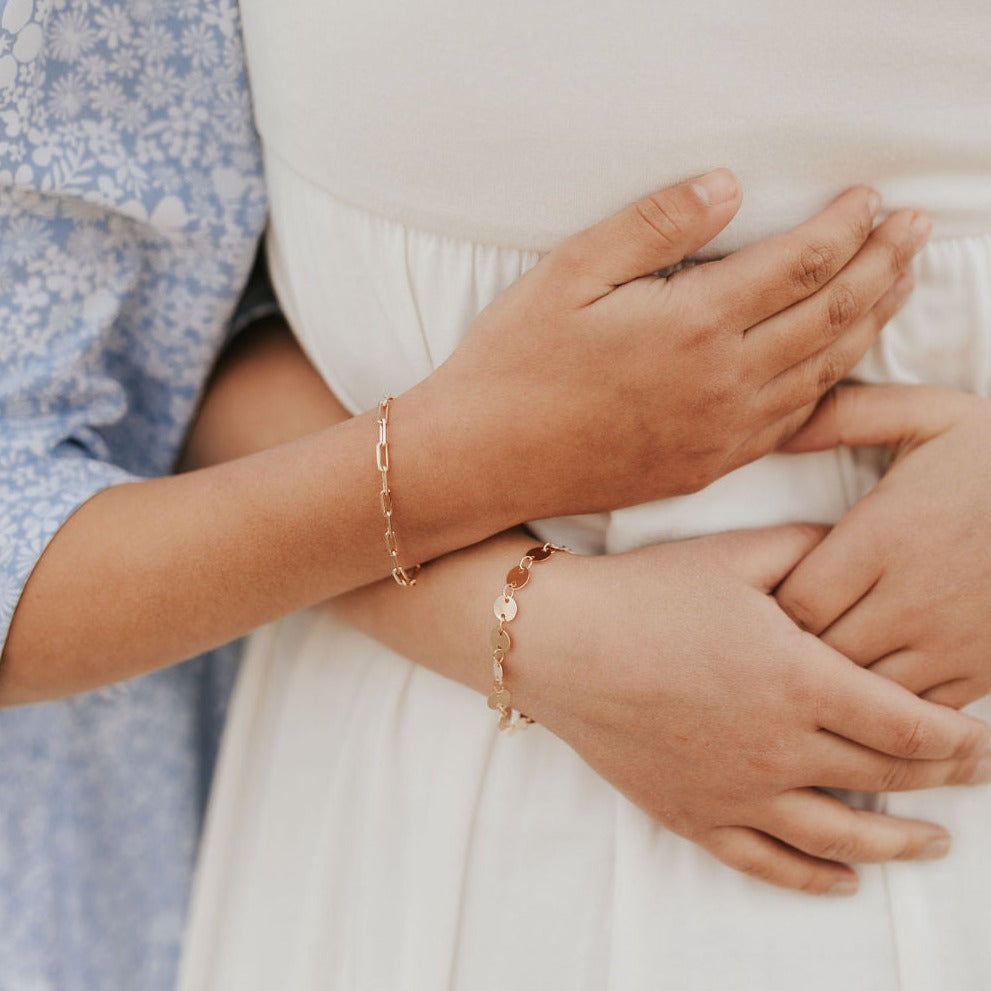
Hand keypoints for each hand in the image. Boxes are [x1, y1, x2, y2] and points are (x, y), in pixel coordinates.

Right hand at [416, 170, 929, 519]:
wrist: (483, 459)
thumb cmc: (515, 362)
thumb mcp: (571, 271)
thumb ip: (654, 224)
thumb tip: (727, 186)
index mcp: (692, 324)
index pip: (799, 262)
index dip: (845, 225)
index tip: (869, 197)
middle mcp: (723, 382)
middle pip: (830, 314)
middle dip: (882, 265)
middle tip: (914, 231)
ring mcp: (721, 432)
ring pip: (823, 370)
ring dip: (869, 322)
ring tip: (897, 285)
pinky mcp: (707, 464)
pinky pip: (792, 422)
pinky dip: (831, 385)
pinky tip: (840, 364)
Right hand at [514, 526, 990, 893]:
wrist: (559, 641)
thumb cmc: (645, 595)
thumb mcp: (733, 556)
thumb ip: (809, 551)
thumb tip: (858, 547)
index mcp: (800, 681)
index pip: (908, 724)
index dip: (956, 735)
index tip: (980, 736)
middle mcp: (779, 748)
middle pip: (886, 778)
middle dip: (944, 779)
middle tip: (974, 775)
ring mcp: (736, 792)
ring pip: (842, 837)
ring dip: (900, 844)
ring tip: (934, 845)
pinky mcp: (694, 815)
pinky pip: (768, 864)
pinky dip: (815, 879)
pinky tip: (844, 881)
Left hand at [776, 386, 990, 708]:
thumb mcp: (928, 415)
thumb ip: (847, 416)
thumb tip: (779, 430)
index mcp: (885, 537)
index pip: (796, 600)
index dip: (770, 606)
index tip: (763, 596)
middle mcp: (913, 599)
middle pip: (820, 653)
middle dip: (791, 647)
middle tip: (774, 634)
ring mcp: (951, 643)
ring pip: (862, 691)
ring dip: (833, 680)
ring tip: (815, 659)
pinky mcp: (983, 671)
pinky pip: (915, 713)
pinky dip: (884, 705)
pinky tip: (870, 678)